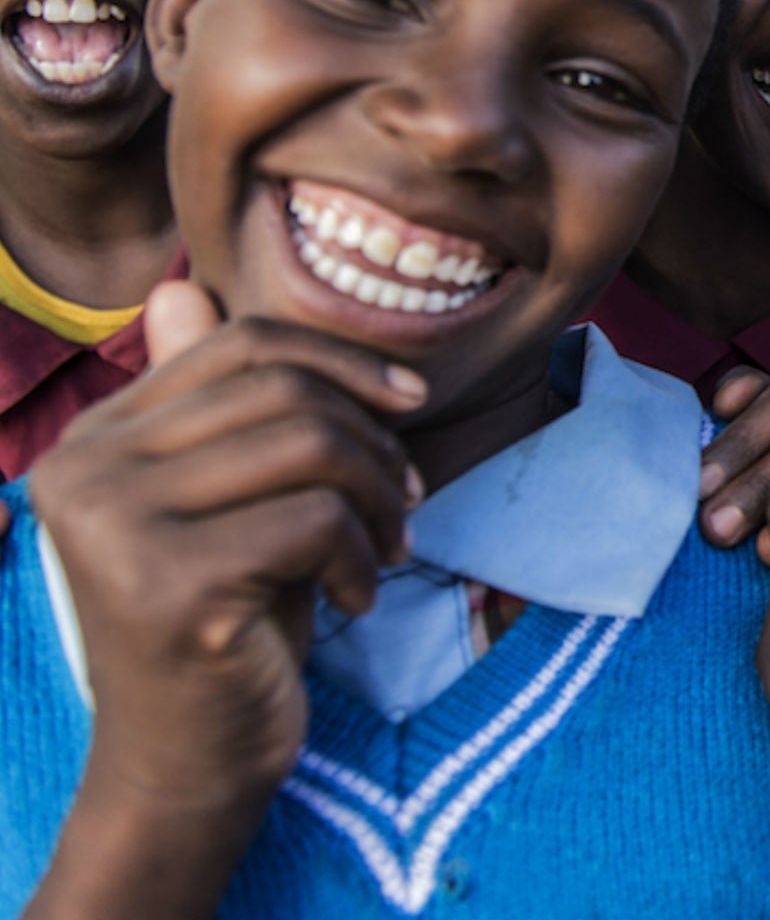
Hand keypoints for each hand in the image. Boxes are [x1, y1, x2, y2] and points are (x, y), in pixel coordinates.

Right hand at [32, 281, 424, 810]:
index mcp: (94, 438)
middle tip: (407, 498)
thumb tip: (178, 288)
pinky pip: (317, 520)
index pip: (240, 343)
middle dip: (374, 439)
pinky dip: (362, 557)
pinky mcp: (168, 585)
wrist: (191, 760)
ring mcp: (114, 526)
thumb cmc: (230, 619)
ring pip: (310, 445)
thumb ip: (212, 404)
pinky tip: (355, 599)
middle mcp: (82, 470)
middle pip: (284, 390)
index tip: (409, 403)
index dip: (342, 360)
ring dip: (379, 496)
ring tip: (388, 544)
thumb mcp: (231, 499)